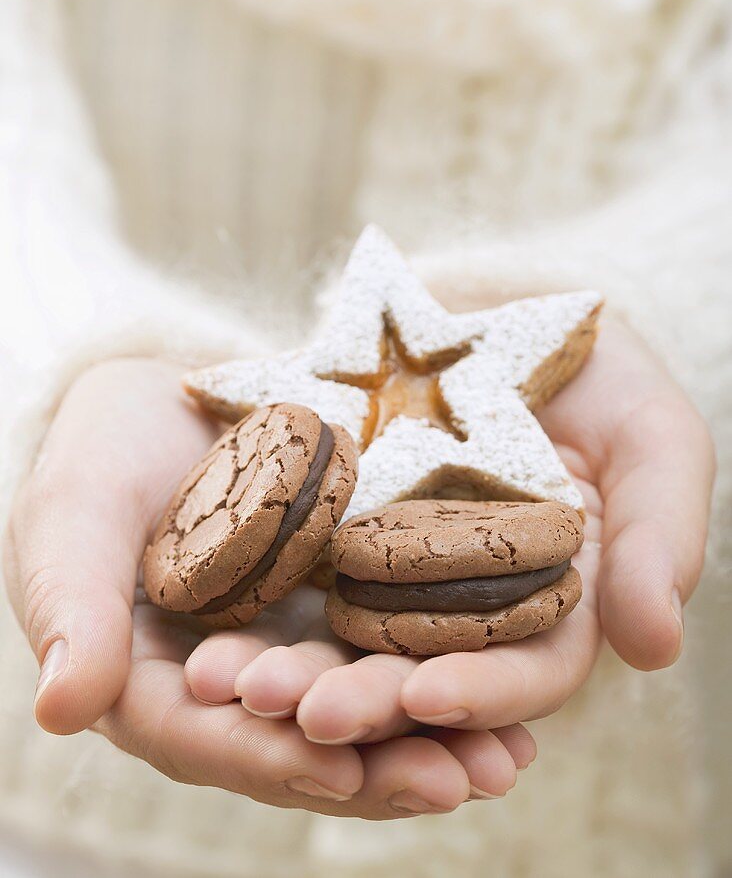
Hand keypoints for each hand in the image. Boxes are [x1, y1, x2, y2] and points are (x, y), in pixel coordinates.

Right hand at [2, 358, 533, 816]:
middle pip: (299, 743)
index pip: (204, 737)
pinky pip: (395, 647)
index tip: (335, 768)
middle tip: (455, 782)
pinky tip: (515, 700)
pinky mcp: (344, 603)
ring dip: (431, 740)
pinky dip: (449, 674)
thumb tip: (63, 709)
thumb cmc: (105, 451)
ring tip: (503, 763)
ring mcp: (293, 646)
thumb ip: (71, 602)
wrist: (174, 395)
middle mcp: (232, 684)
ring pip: (360, 709)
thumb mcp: (75, 512)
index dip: (266, 755)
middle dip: (376, 766)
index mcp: (152, 682)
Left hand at [187, 317, 713, 738]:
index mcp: (549, 596)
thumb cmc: (588, 360)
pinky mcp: (323, 518)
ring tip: (235, 684)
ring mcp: (386, 559)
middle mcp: (464, 594)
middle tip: (308, 716)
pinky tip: (206, 620)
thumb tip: (657, 646)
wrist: (484, 290)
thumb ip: (661, 529)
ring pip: (341, 633)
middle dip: (370, 699)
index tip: (430, 698)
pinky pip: (284, 565)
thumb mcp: (650, 431)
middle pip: (420, 667)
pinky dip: (251, 598)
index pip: (526, 666)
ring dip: (294, 669)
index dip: (487, 690)